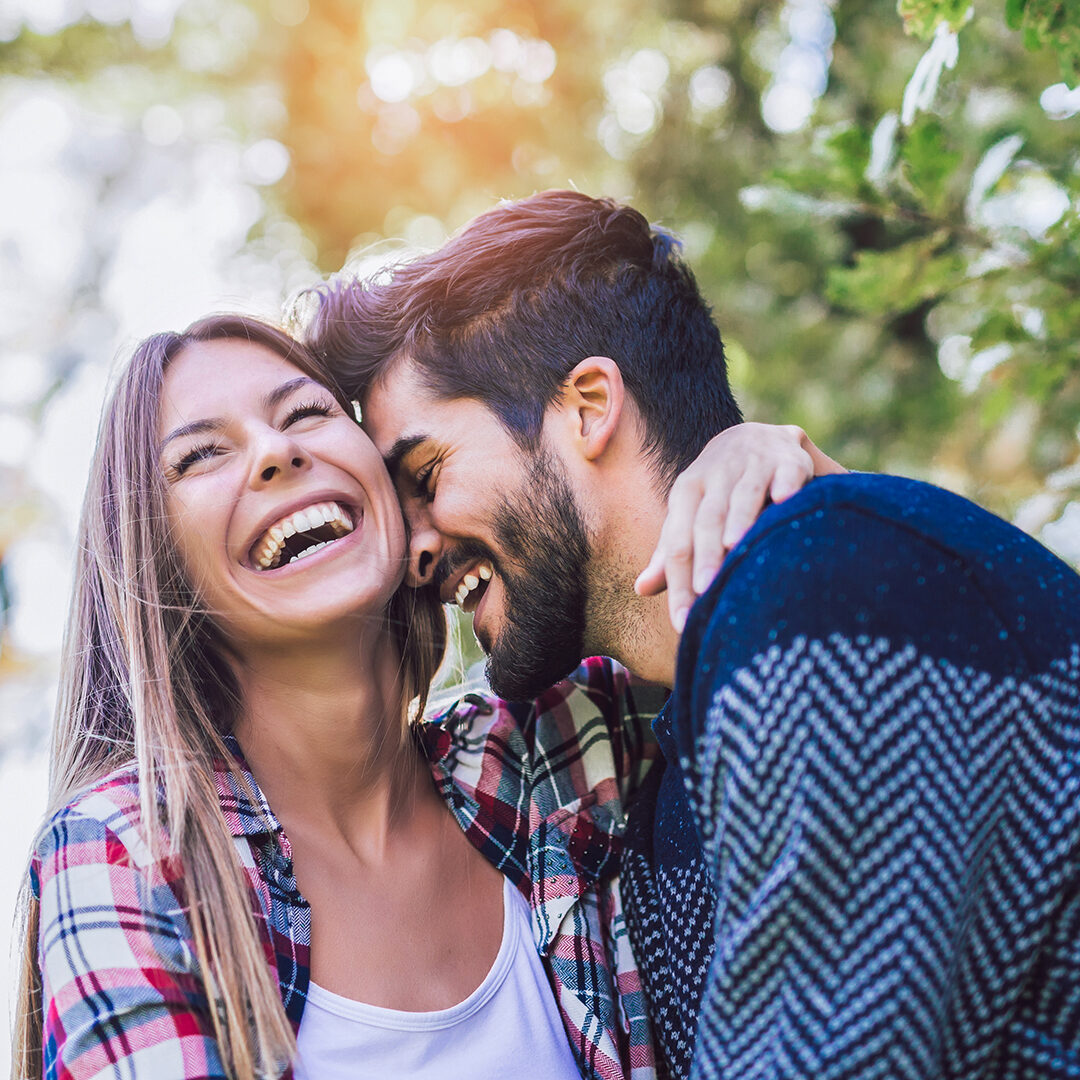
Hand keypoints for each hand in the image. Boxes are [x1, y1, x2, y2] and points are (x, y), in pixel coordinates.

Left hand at [635, 423, 844, 630]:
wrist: (754, 438)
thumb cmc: (717, 492)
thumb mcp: (689, 515)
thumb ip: (670, 552)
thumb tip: (641, 588)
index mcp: (687, 492)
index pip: (678, 542)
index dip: (679, 582)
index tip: (684, 620)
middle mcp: (716, 475)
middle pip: (707, 518)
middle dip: (706, 554)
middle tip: (706, 590)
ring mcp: (752, 464)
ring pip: (743, 493)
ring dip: (739, 518)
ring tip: (735, 547)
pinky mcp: (788, 459)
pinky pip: (786, 471)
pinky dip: (786, 483)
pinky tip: (785, 500)